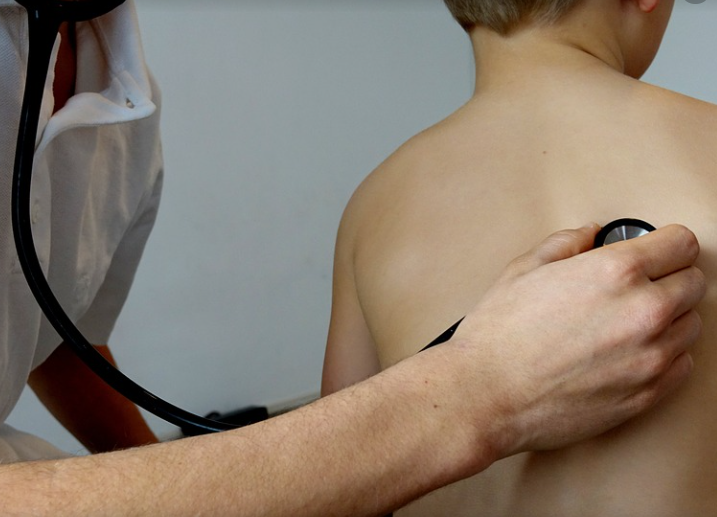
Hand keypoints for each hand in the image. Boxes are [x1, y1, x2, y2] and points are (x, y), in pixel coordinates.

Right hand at [447, 223, 704, 458]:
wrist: (485, 395)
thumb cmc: (498, 337)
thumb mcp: (522, 270)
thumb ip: (565, 243)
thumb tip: (588, 235)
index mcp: (615, 272)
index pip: (682, 244)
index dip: (667, 243)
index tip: (659, 249)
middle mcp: (642, 312)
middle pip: (693, 283)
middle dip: (669, 277)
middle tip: (639, 284)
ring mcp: (650, 357)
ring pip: (691, 325)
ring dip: (669, 318)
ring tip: (629, 321)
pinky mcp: (646, 395)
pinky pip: (683, 365)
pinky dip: (665, 354)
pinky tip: (631, 350)